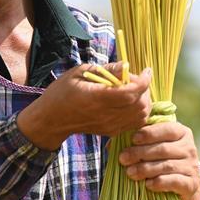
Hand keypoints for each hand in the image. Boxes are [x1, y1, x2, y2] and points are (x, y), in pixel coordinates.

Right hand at [17, 63, 151, 150]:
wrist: (52, 119)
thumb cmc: (63, 91)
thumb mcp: (80, 72)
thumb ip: (106, 70)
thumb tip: (126, 66)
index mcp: (96, 98)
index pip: (131, 92)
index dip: (144, 81)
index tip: (146, 70)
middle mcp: (105, 115)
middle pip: (140, 105)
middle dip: (144, 89)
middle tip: (136, 79)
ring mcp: (109, 126)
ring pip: (141, 116)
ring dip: (144, 101)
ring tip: (135, 90)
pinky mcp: (111, 132)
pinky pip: (135, 123)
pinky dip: (139, 111)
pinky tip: (130, 102)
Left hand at [118, 121, 199, 199]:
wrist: (184, 187)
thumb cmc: (162, 162)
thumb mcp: (152, 150)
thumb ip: (136, 143)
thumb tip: (111, 146)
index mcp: (181, 133)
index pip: (167, 129)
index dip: (150, 133)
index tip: (133, 139)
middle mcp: (189, 148)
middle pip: (163, 149)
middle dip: (140, 153)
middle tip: (123, 159)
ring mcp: (191, 166)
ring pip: (166, 166)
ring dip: (145, 169)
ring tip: (130, 173)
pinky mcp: (191, 184)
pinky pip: (174, 181)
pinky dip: (159, 183)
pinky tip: (148, 185)